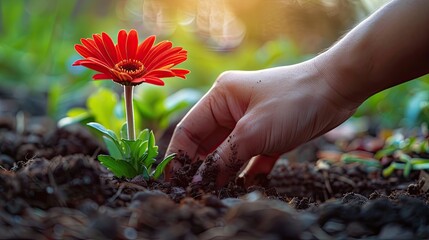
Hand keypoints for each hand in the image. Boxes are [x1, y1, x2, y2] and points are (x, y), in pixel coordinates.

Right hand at [165, 59, 358, 186]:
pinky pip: (249, 156)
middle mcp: (231, 109)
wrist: (336, 90)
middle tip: (194, 192)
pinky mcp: (268, 134)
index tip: (173, 181)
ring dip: (223, 172)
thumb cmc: (292, 101)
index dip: (179, 156)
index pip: (189, 129)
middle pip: (207, 143)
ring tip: (215, 193)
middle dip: (200, 167)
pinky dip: (247, 171)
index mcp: (220, 98)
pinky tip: (244, 186)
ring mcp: (250, 122)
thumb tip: (199, 180)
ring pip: (228, 152)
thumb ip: (223, 158)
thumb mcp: (253, 132)